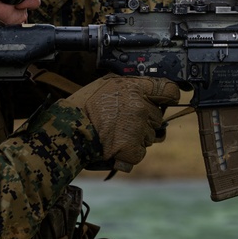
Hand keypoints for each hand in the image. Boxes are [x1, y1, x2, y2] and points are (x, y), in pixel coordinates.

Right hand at [65, 74, 180, 170]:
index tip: (168, 99)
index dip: (170, 96)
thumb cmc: (83, 107)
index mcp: (135, 88)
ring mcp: (138, 129)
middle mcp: (140, 107)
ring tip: (115, 134)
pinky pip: (140, 153)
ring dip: (137, 138)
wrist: (67, 130)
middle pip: (158, 118)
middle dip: (145, 122)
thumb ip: (129, 87)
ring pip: (150, 137)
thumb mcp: (106, 84)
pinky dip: (129, 153)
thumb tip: (144, 93)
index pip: (168, 89)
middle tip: (123, 122)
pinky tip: (114, 146)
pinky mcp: (133, 149)